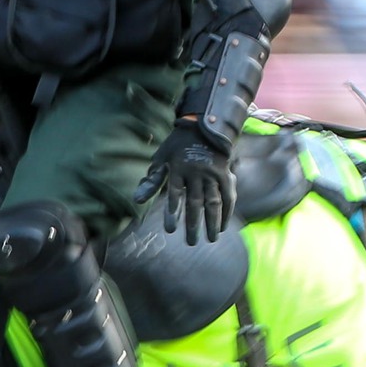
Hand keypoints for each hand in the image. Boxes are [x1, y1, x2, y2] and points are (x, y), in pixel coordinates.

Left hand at [134, 119, 235, 244]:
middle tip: (191, 242)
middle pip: (195, 203)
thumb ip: (152, 181)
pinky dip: (227, 212)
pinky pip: (228, 196)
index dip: (172, 213)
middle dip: (193, 224)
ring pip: (213, 202)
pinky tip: (223, 226)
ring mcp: (213, 174)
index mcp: (178, 169)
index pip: (174, 195)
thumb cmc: (178, 145)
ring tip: (210, 239)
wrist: (205, 125)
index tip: (170, 230)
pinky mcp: (226, 174)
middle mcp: (196, 173)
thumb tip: (137, 200)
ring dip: (212, 222)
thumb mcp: (161, 158)